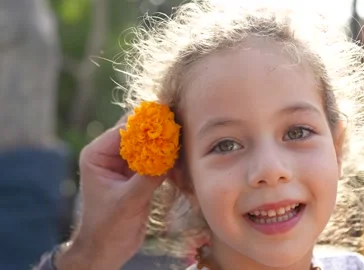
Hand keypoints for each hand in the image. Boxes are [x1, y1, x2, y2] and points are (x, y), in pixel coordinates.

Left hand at [56, 116, 166, 269]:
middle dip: (157, 131)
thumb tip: (171, 154)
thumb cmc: (108, 226)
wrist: (107, 248)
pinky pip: (154, 157)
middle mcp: (109, 154)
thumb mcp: (128, 201)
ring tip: (184, 139)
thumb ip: (148, 177)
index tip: (170, 120)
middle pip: (137, 132)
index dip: (147, 124)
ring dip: (164, 143)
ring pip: (148, 144)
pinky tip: (181, 156)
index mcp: (97, 154)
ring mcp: (124, 163)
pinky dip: (166, 157)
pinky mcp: (137, 173)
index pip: (124, 129)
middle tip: (180, 127)